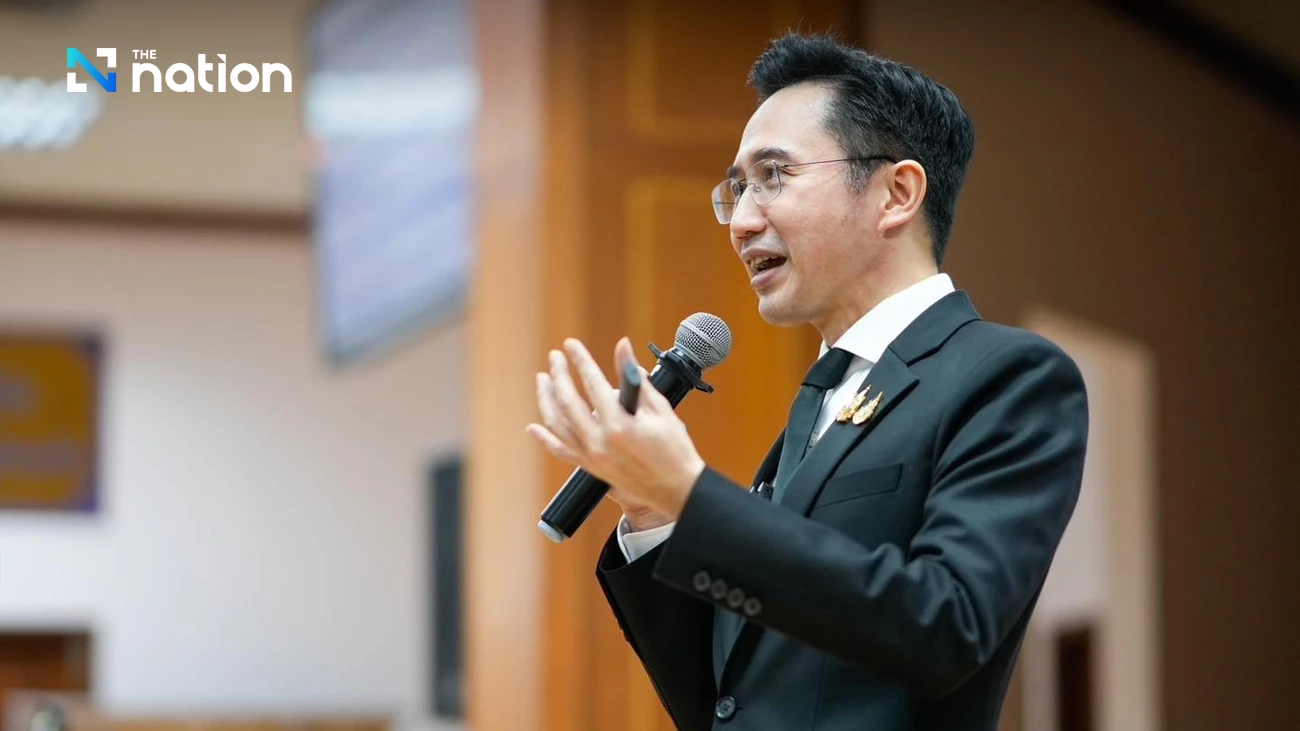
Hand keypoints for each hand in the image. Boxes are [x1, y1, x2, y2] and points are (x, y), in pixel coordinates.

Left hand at [526, 336, 705, 522]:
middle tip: (555, 357)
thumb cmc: (674, 450)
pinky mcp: (591, 468)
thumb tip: (623, 348)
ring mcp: (592, 457)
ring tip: (543, 380)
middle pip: (568, 402)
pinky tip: (533, 428)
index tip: (571, 345)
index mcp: (619, 426)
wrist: (676, 491)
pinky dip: (545, 439)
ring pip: (557, 425)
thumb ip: (636, 378)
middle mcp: (600, 443)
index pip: (592, 383)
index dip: (580, 360)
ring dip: (546, 400)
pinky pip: (561, 451)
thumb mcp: (660, 409)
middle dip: (559, 375)